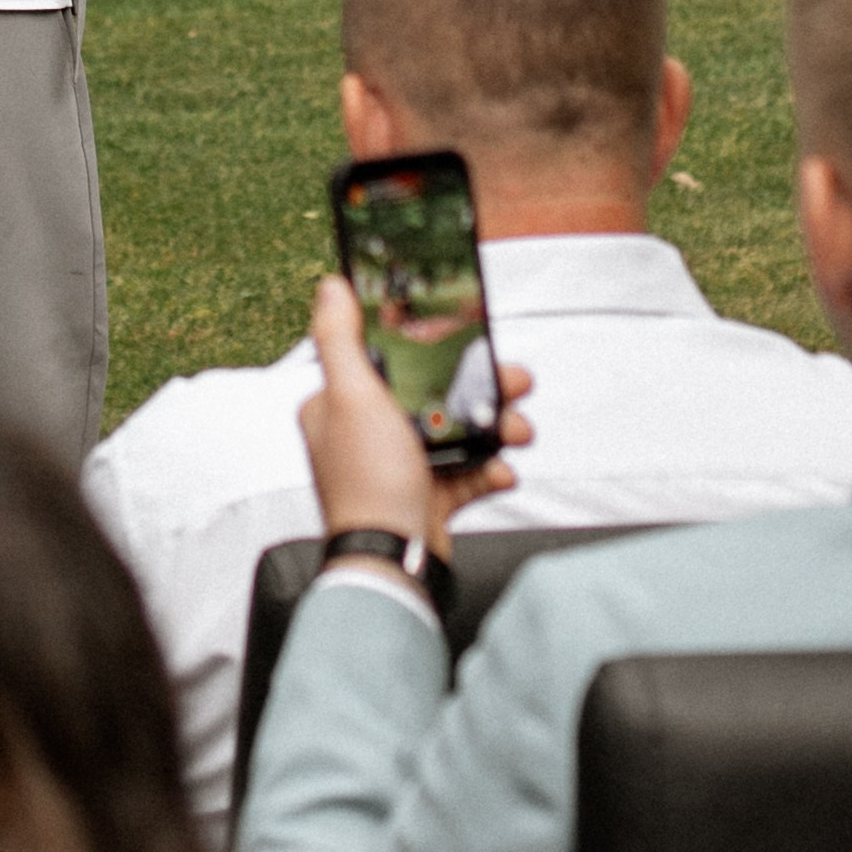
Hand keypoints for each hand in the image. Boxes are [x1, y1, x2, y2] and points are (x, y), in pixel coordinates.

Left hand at [297, 275, 532, 566]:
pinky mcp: (426, 499)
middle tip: (516, 381)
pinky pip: (465, 476)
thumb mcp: (352, 397)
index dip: (428, 343)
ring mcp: (398, 467)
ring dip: (494, 428)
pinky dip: (488, 471)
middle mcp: (367, 433)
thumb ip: (341, 340)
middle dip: (479, 387)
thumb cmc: (367, 482)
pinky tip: (503, 470)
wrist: (393, 564)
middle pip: (432, 392)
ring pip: (456, 432)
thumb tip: (332, 287)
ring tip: (519, 431)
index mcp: (340, 405)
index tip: (466, 332)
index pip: (387, 356)